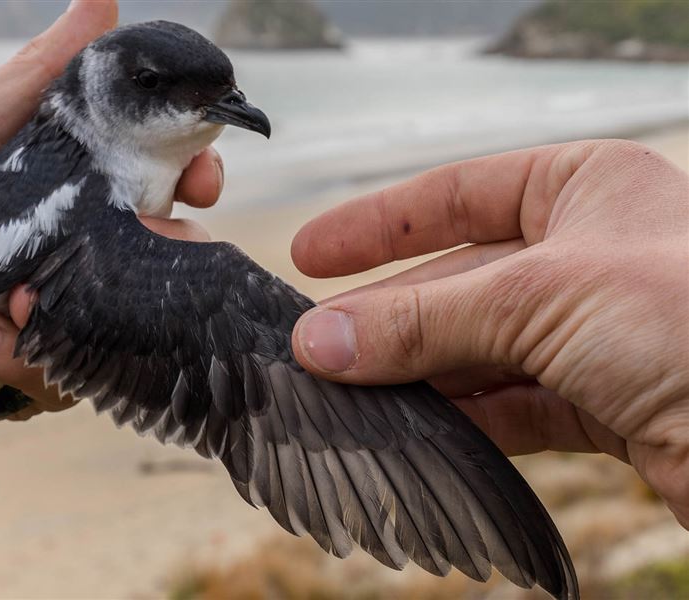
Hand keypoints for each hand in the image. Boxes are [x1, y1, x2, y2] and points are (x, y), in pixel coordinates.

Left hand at [0, 0, 221, 429]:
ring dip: (80, 307)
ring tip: (17, 295)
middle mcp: (71, 255)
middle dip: (171, 252)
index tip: (201, 176)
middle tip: (150, 239)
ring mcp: (53, 320)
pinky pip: (64, 381)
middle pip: (162, 259)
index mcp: (67, 193)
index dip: (191, 177)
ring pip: (123, 327)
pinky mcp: (26, 377)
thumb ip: (41, 75)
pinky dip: (22, 358)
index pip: (158, 184)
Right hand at [290, 140, 688, 526]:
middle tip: (316, 344)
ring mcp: (597, 332)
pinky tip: (412, 426)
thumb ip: (423, 320)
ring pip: (478, 348)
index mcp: (586, 188)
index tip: (313, 254)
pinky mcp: (606, 403)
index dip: (379, 225)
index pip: (457, 195)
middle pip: (459, 281)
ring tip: (346, 389)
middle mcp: (592, 255)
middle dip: (388, 314)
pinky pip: (510, 405)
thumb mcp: (539, 297)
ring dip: (416, 373)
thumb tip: (324, 340)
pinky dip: (460, 417)